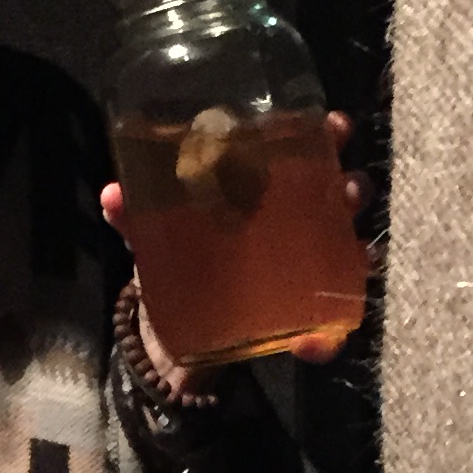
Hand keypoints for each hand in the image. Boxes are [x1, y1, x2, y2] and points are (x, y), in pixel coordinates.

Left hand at [100, 112, 369, 388]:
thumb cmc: (175, 254)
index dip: (326, 134)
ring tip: (357, 255)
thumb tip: (114, 195)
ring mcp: (305, 266)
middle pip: (341, 194)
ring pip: (348, 251)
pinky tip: (313, 346)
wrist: (172, 327)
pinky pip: (327, 326)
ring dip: (358, 252)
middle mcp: (296, 219)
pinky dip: (325, 340)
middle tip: (347, 190)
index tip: (333, 127)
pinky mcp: (301, 314)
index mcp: (264, 186)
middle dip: (352, 188)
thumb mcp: (152, 233)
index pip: (305, 149)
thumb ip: (135, 215)